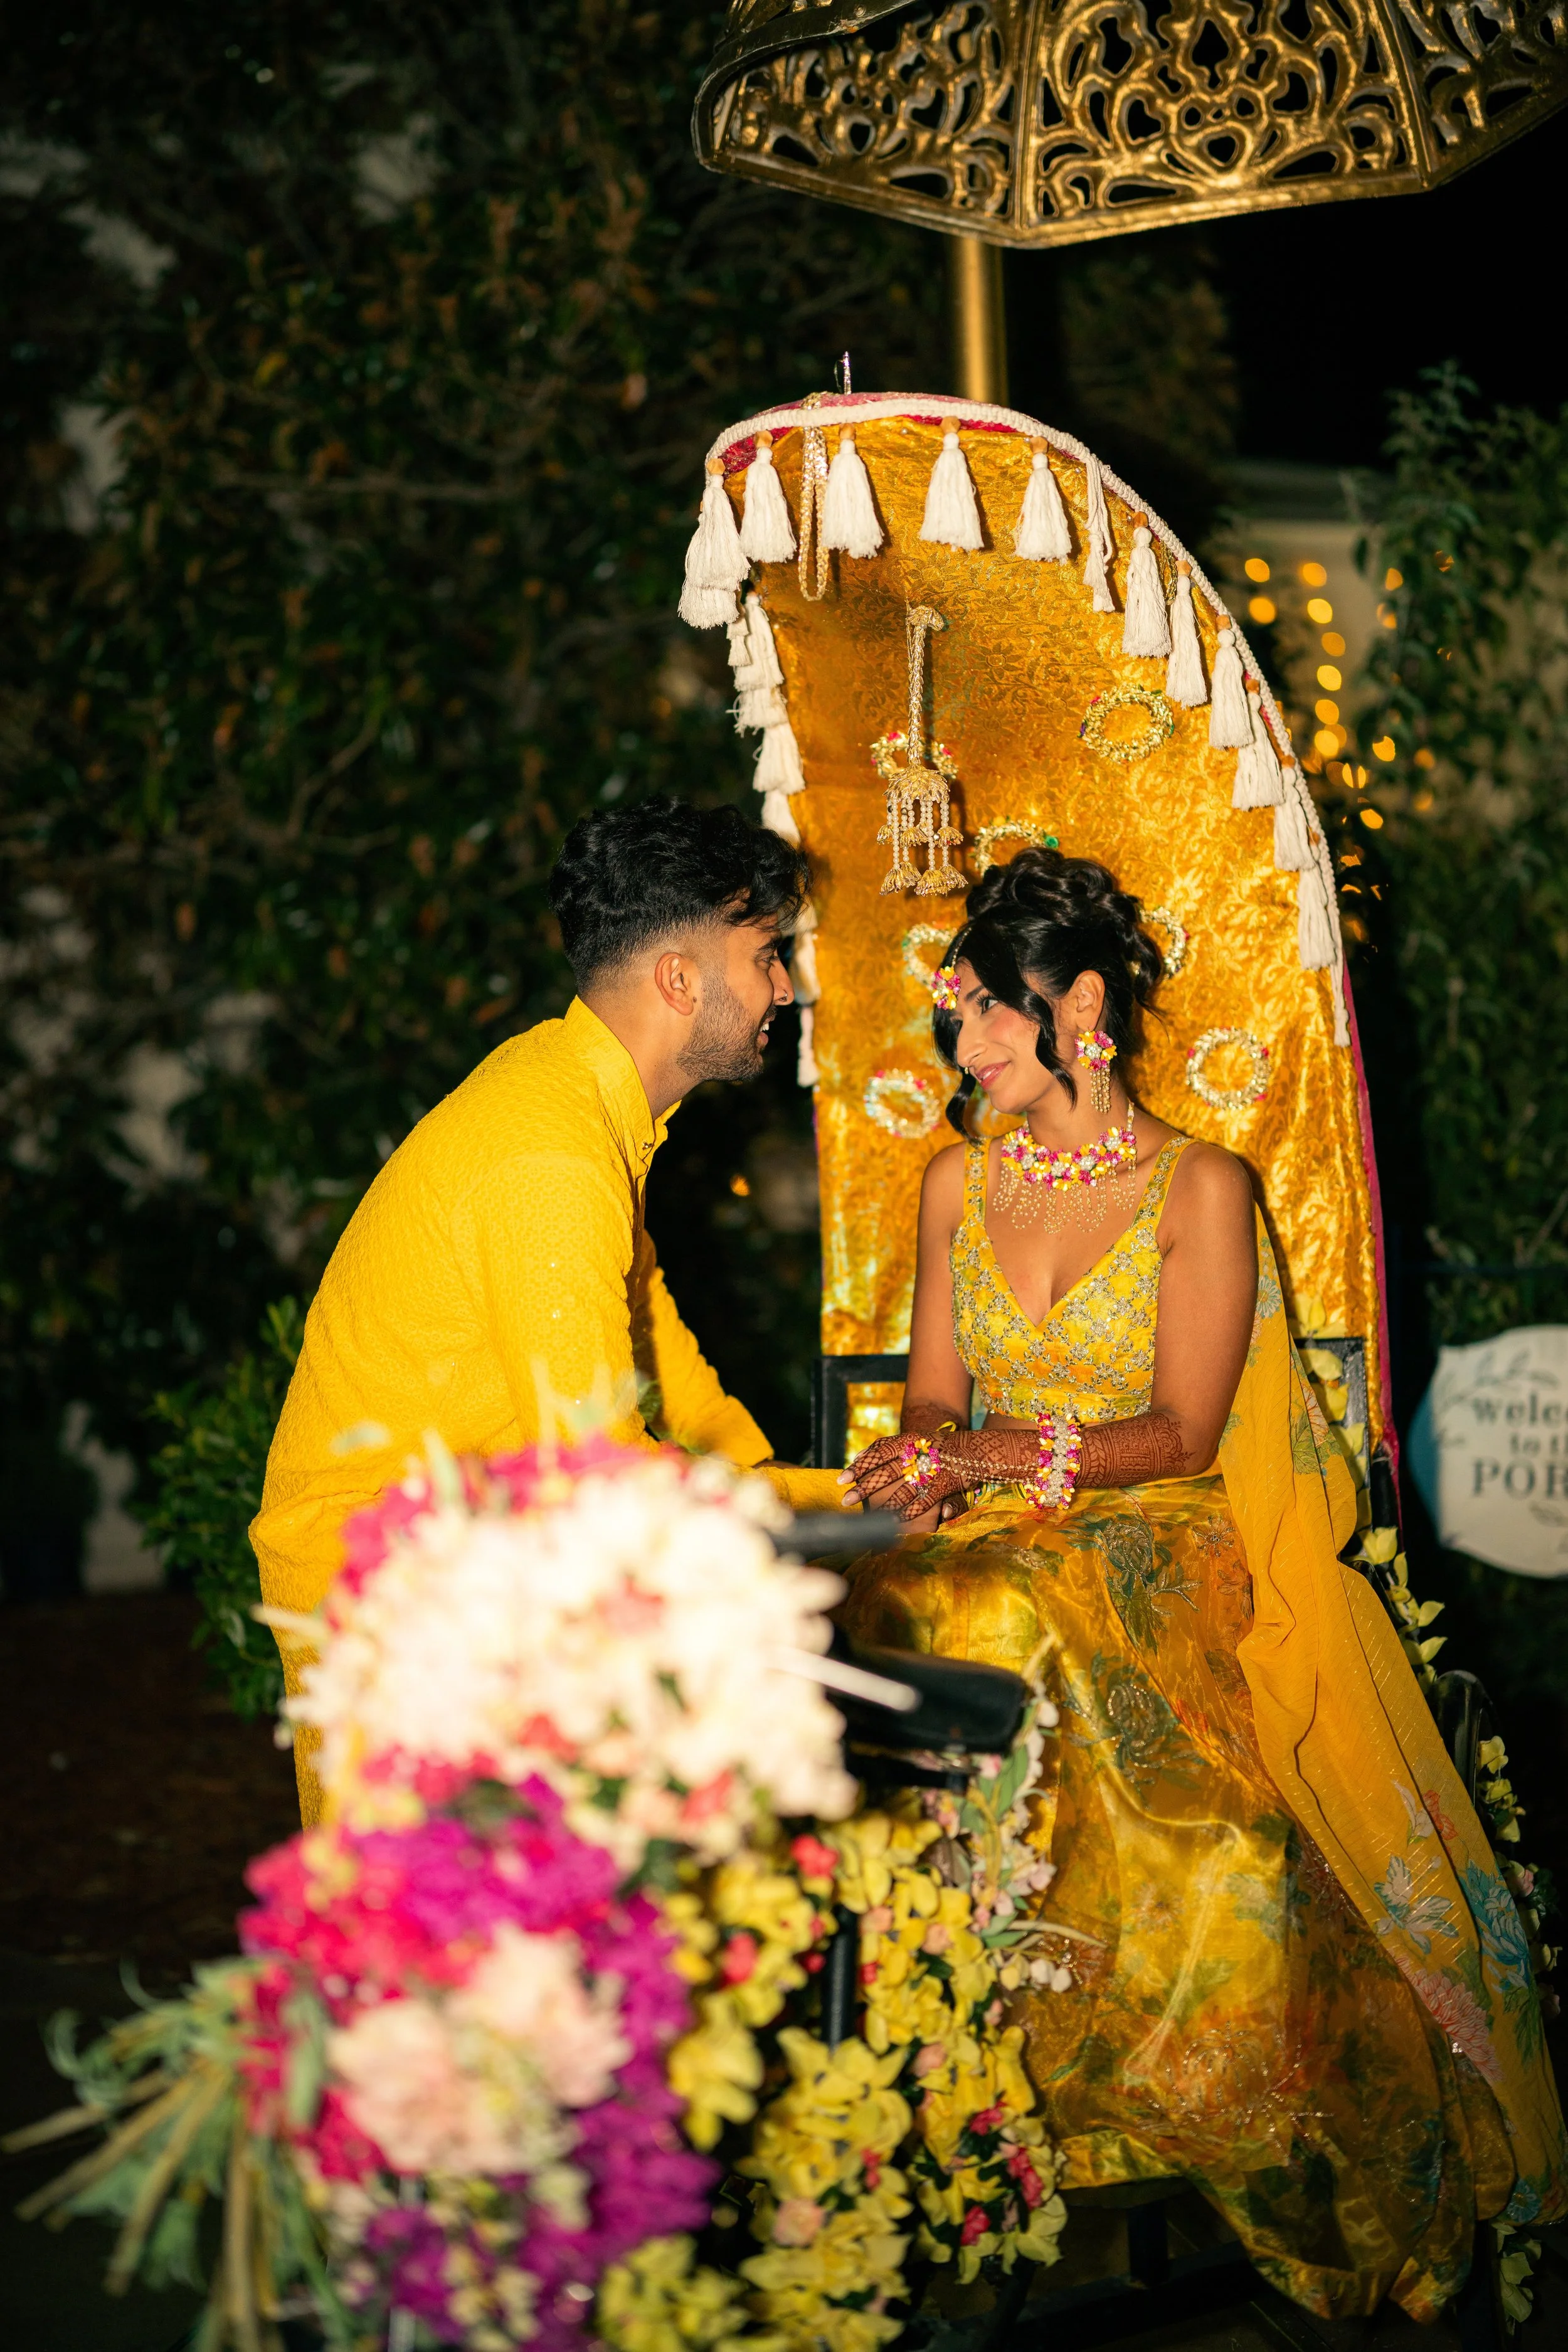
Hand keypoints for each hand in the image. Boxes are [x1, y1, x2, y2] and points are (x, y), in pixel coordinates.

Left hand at [838, 1431, 968, 1519]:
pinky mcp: (944, 1485)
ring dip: (884, 1506)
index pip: (879, 1452)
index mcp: (908, 1441)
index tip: (843, 1478)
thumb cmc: (934, 1446)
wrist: (972, 1449)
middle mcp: (918, 1455)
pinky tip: (895, 1521)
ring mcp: (931, 1471)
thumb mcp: (912, 1440)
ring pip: (902, 1491)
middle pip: (886, 1473)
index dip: (861, 1465)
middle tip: (847, 1500)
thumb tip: (859, 1455)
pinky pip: (923, 1502)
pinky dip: (909, 1512)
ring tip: (868, 1516)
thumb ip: (886, 1448)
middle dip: (865, 1488)